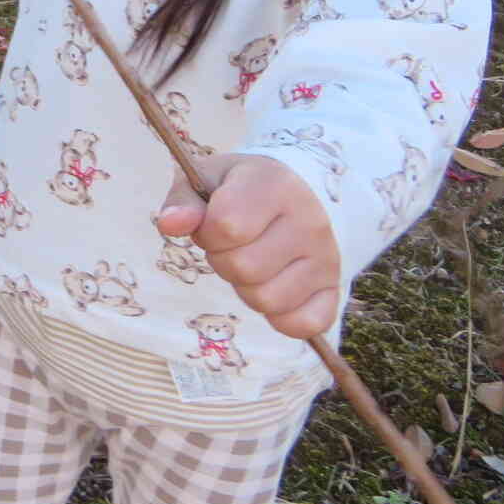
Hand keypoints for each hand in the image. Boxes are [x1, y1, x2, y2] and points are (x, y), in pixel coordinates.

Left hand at [157, 154, 340, 339]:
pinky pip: (302, 324)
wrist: (299, 192)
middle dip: (224, 261)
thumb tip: (170, 225)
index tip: (214, 223)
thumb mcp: (208, 179)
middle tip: (234, 245)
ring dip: (247, 289)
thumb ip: (184, 201)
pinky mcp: (333, 289)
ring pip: (267, 300)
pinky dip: (280, 317)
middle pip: (243, 268)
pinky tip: (275, 289)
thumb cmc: (242, 188)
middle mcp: (309, 222)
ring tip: (254, 261)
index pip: (226, 227)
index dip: (208, 232)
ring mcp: (326, 258)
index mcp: (275, 186)